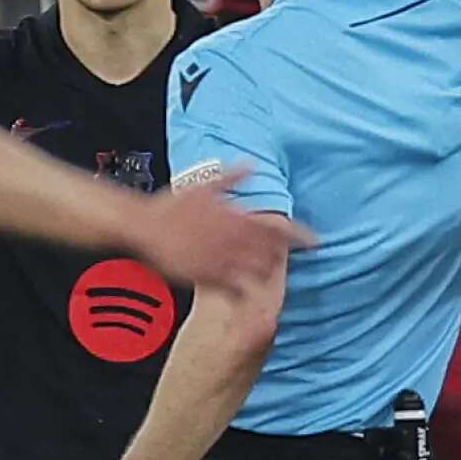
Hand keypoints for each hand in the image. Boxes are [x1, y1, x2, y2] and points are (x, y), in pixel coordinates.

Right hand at [128, 172, 313, 291]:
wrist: (145, 226)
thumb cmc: (173, 206)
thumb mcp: (205, 184)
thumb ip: (233, 176)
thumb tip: (252, 164)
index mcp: (235, 217)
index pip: (276, 227)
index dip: (298, 235)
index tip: (315, 241)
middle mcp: (231, 240)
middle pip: (270, 253)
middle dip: (281, 257)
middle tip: (287, 259)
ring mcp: (220, 259)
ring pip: (255, 272)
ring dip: (266, 274)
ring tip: (270, 275)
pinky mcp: (206, 276)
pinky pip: (233, 288)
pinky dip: (246, 292)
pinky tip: (250, 295)